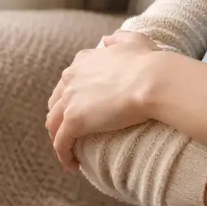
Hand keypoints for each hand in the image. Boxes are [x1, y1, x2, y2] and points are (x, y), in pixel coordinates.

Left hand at [45, 31, 160, 169]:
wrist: (153, 81)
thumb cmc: (149, 63)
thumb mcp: (133, 41)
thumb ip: (118, 39)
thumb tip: (107, 40)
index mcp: (83, 61)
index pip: (68, 83)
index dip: (72, 99)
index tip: (82, 112)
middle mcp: (71, 78)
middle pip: (56, 103)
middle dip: (61, 119)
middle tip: (73, 135)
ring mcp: (70, 99)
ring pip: (53, 124)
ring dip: (59, 139)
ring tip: (70, 154)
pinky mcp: (74, 120)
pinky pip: (61, 143)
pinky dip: (63, 155)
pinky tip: (72, 166)